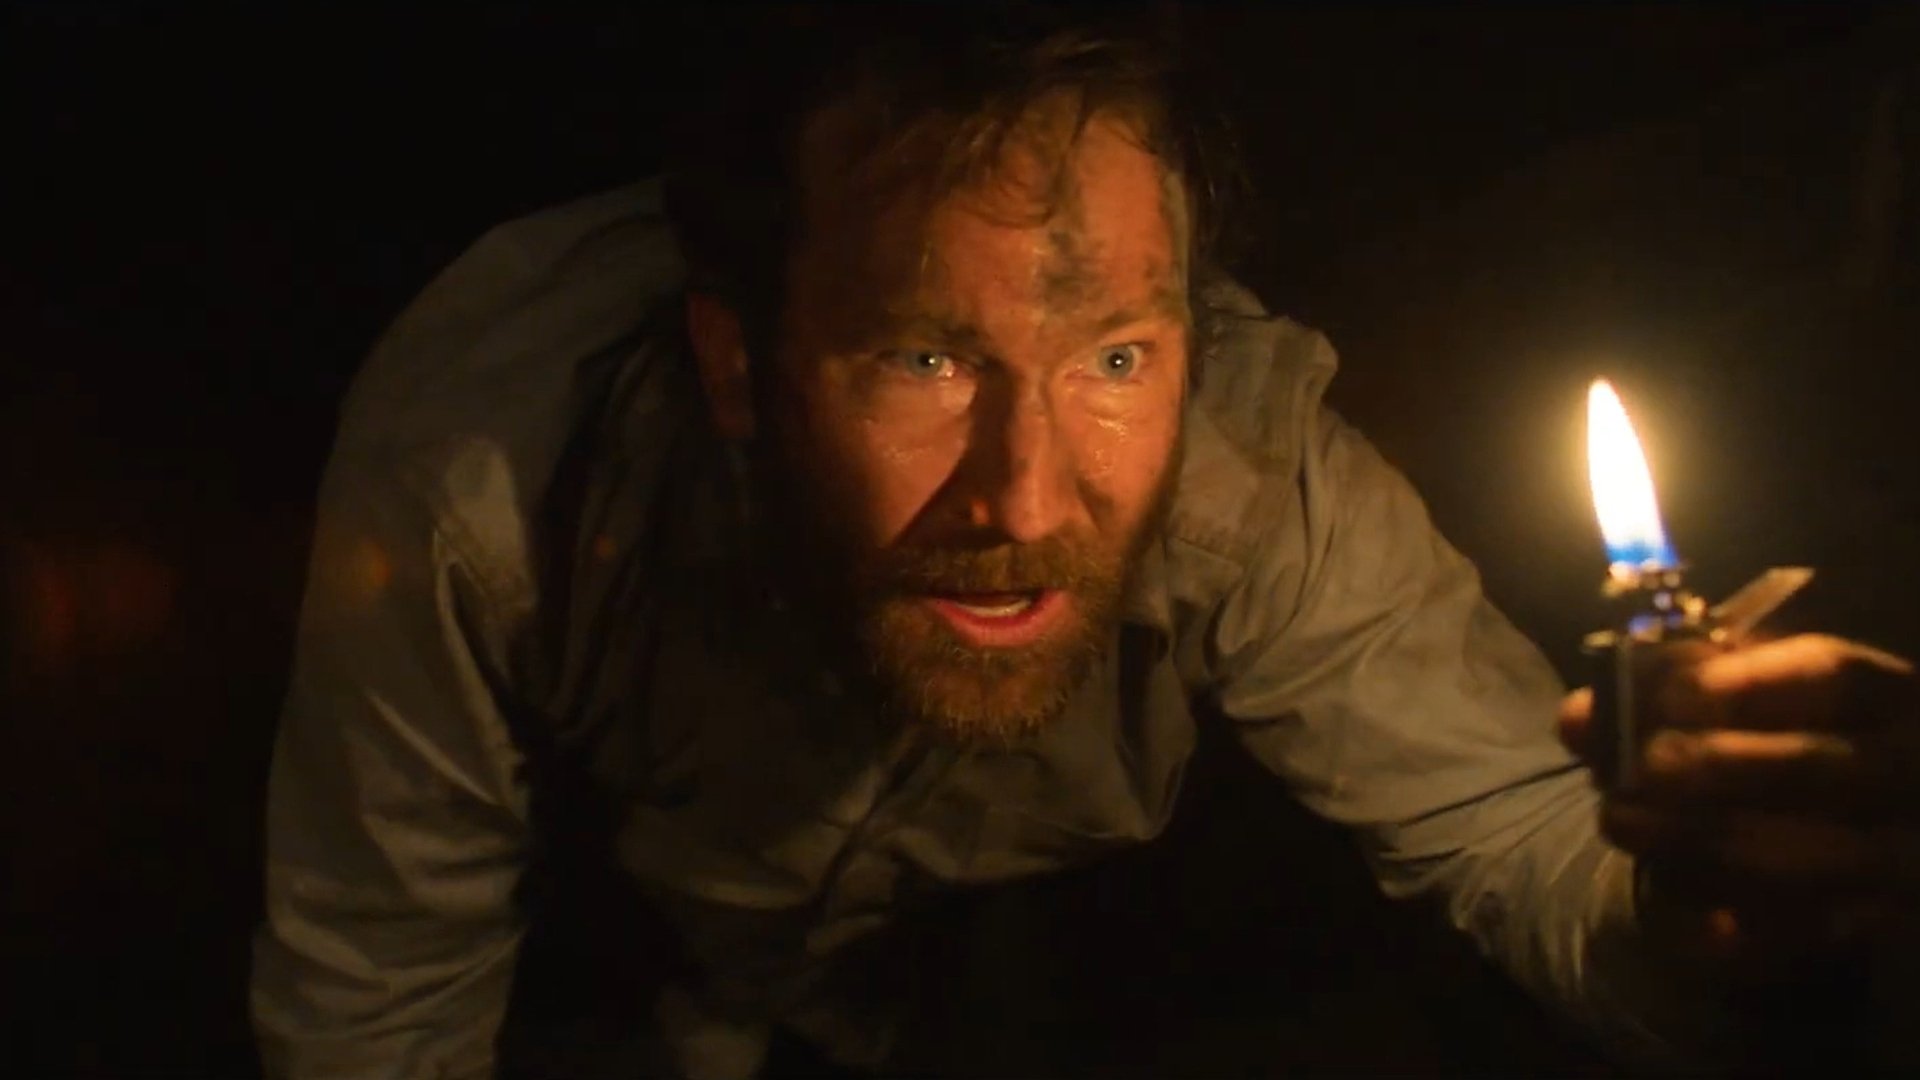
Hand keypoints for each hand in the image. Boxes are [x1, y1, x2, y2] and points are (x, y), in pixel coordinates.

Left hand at [1559, 633, 1917, 970]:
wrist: (1845, 827)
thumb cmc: (1774, 739)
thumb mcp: (1738, 698)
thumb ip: (1664, 694)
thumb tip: (1577, 718)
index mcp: (1883, 694)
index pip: (1831, 674)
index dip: (1745, 682)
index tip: (1671, 697)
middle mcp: (1905, 770)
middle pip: (1813, 766)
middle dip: (1711, 765)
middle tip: (1638, 767)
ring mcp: (1900, 853)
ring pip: (1802, 856)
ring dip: (1695, 839)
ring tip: (1618, 820)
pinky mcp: (1878, 920)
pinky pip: (1801, 929)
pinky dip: (1732, 919)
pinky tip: (1675, 897)